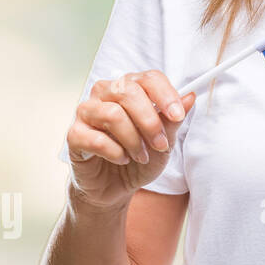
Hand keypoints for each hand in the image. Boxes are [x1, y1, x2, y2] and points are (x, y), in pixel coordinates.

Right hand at [65, 70, 194, 210]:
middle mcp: (105, 93)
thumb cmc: (140, 158)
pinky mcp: (74, 134)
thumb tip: (190, 96)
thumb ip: (173, 120)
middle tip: (160, 144)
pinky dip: (115, 153)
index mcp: (130, 88)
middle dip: (150, 121)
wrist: (115, 187)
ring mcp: (86, 112)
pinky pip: (95, 138)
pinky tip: (122, 160)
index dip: (165, 95)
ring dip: (133, 140)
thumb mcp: (164, 141)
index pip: (148, 78)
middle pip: (128, 91)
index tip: (178, 115)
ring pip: (112, 114)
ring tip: (141, 156)